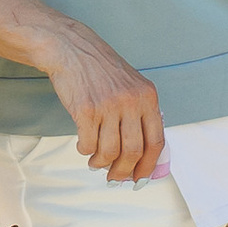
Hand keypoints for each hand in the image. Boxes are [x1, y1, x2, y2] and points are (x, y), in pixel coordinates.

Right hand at [35, 18, 164, 182]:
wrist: (71, 49)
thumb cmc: (100, 69)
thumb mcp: (132, 85)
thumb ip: (140, 113)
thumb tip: (142, 153)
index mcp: (148, 96)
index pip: (156, 141)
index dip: (148, 165)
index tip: (140, 177)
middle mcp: (131, 101)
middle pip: (134, 151)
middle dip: (124, 171)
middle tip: (115, 177)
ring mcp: (108, 105)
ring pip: (110, 151)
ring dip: (101, 163)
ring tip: (96, 163)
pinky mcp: (85, 110)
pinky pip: (88, 144)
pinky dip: (86, 151)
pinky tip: (84, 147)